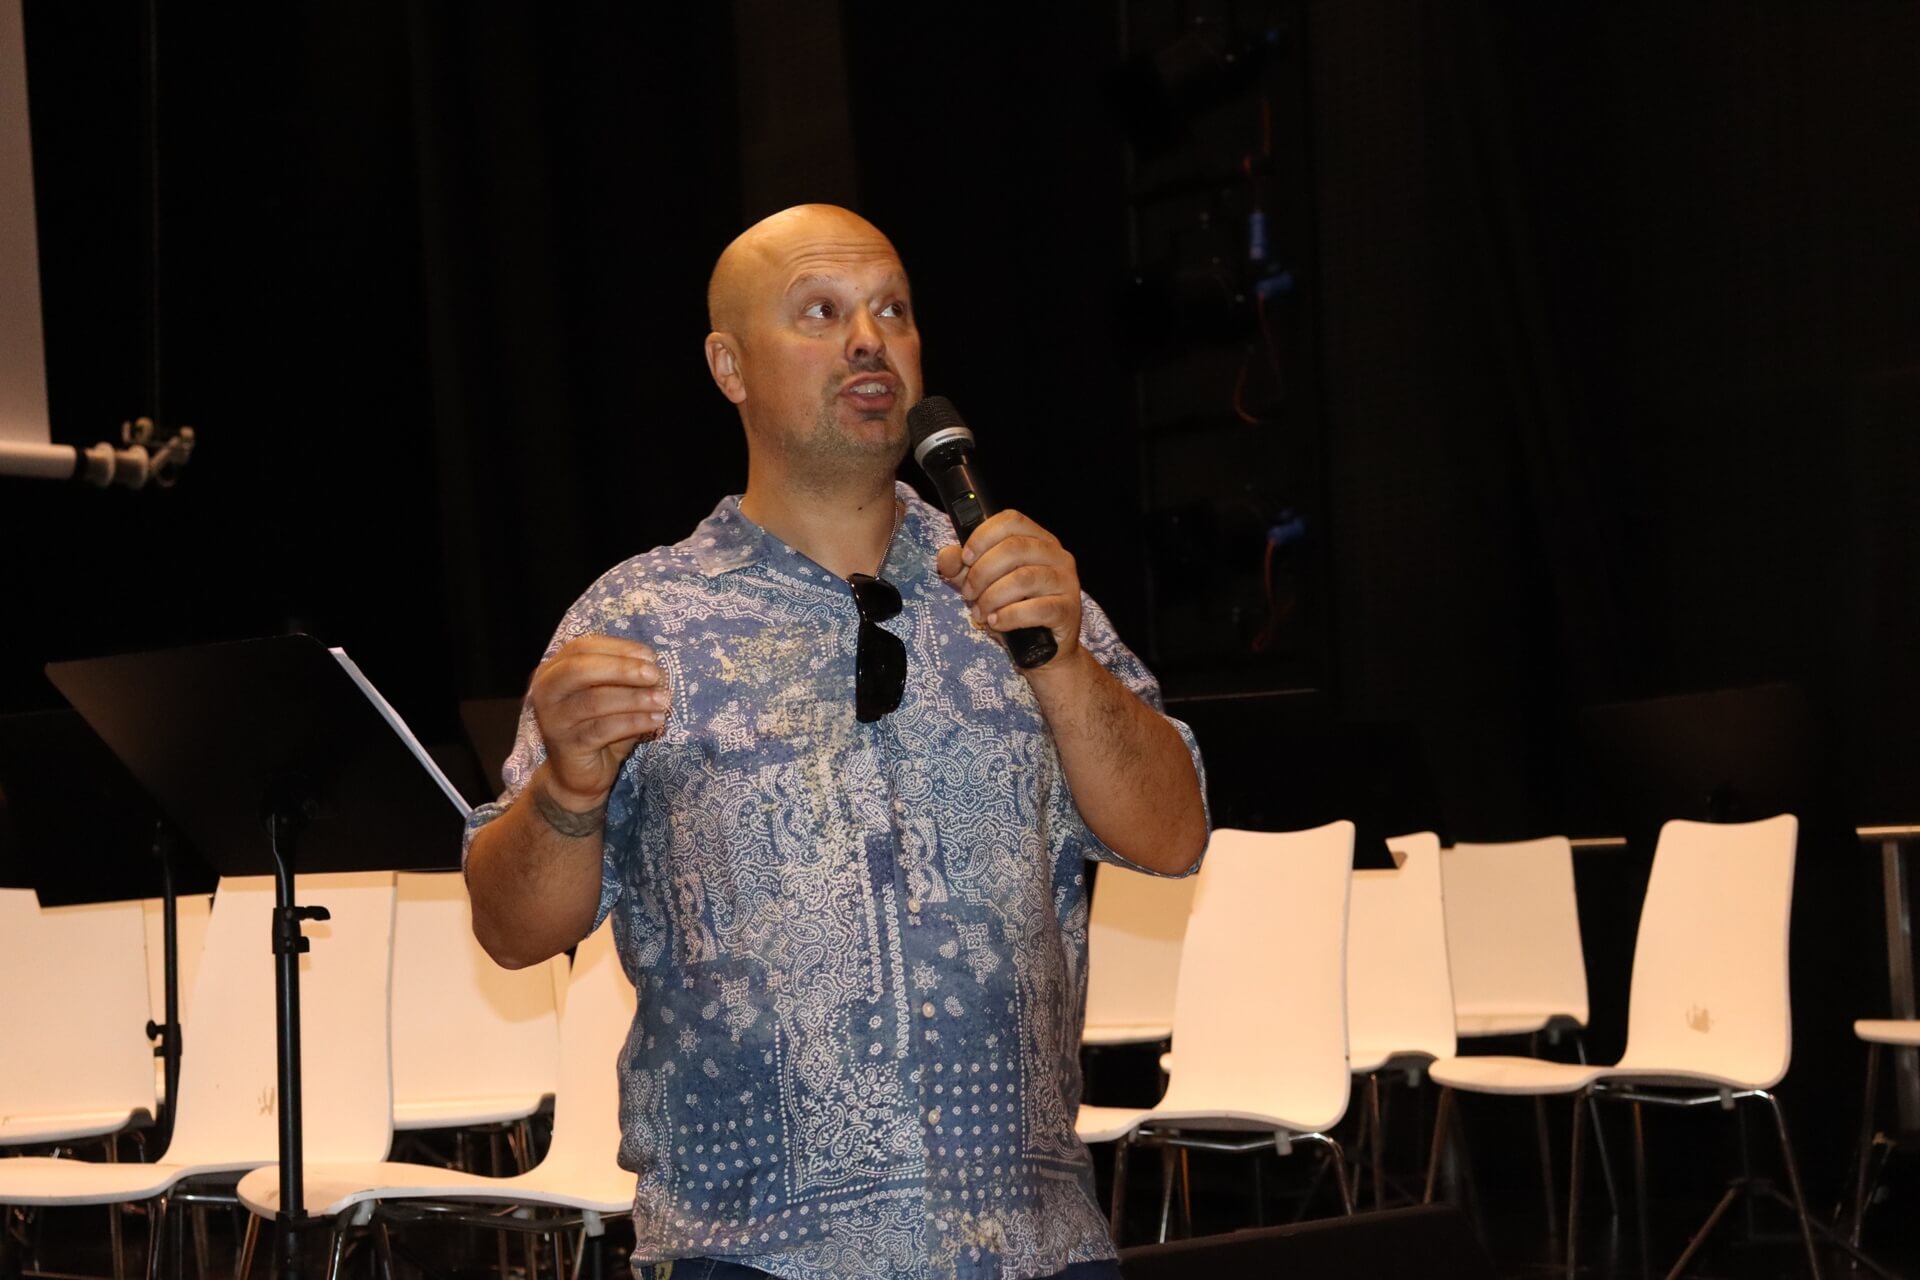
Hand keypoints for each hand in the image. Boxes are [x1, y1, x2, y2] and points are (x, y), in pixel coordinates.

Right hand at [528, 635, 670, 812]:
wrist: (578, 775)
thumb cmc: (597, 727)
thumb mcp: (610, 696)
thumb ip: (623, 679)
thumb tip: (654, 667)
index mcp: (554, 670)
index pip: (582, 648)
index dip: (618, 648)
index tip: (650, 656)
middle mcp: (546, 691)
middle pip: (580, 669)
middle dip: (622, 669)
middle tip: (655, 675)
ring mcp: (553, 719)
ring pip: (594, 701)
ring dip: (634, 698)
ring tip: (663, 700)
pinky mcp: (565, 745)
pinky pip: (602, 729)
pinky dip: (633, 722)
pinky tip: (655, 720)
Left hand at [936, 510, 1081, 664]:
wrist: (1046, 650)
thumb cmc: (1016, 610)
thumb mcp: (983, 585)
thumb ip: (963, 568)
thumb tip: (947, 557)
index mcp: (1038, 540)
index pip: (1011, 521)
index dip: (983, 536)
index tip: (965, 558)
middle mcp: (1057, 555)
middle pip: (1014, 548)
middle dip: (982, 572)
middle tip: (968, 594)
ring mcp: (1066, 582)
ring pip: (1023, 578)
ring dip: (992, 597)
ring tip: (980, 613)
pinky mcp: (1068, 610)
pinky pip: (1036, 609)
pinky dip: (1009, 616)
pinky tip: (996, 623)